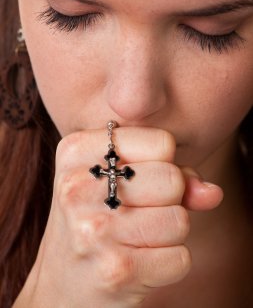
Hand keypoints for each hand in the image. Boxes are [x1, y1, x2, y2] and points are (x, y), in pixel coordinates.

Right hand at [13, 126, 222, 307]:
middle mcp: (78, 187)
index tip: (139, 177)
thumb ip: (170, 172)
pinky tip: (138, 261)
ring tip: (136, 236)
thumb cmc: (96, 218)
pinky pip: (180, 258)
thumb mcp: (115, 180)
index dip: (163, 162)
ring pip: (180, 219)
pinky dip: (169, 261)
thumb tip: (213, 193)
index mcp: (76, 152)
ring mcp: (94, 230)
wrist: (64, 281)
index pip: (161, 142)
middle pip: (172, 178)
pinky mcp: (116, 270)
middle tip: (137, 211)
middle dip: (168, 198)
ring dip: (169, 232)